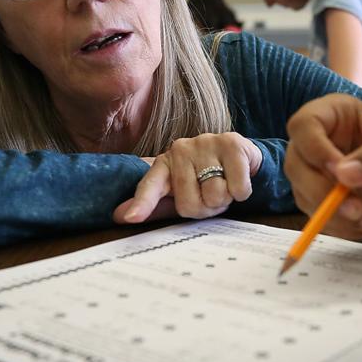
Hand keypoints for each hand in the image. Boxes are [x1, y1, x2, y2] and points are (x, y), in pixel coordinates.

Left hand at [114, 132, 263, 223]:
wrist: (242, 158)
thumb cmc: (207, 179)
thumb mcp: (181, 193)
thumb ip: (154, 206)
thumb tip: (119, 217)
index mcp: (164, 164)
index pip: (150, 185)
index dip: (142, 203)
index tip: (132, 218)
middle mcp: (180, 149)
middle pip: (189, 203)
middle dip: (205, 208)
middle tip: (210, 196)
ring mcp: (206, 143)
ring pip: (215, 195)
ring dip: (225, 199)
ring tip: (224, 185)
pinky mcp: (231, 143)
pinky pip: (237, 186)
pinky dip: (242, 191)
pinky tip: (238, 179)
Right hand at [285, 94, 361, 238]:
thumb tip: (345, 174)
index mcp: (334, 113)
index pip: (304, 125)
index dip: (314, 149)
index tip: (341, 172)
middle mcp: (318, 139)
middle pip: (295, 164)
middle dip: (321, 192)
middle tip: (355, 208)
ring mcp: (315, 170)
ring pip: (303, 194)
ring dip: (334, 215)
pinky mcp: (320, 197)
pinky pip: (316, 215)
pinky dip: (341, 227)